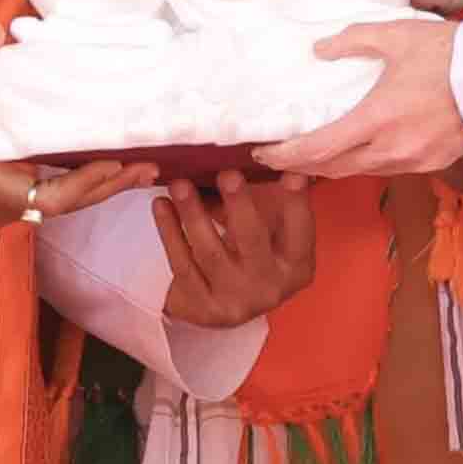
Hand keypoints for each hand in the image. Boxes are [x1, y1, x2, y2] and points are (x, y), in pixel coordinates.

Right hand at [0, 26, 156, 230]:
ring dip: (89, 190)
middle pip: (60, 206)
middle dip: (105, 188)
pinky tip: (85, 170)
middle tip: (148, 168)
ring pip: (48, 207)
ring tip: (129, 170)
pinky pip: (32, 202)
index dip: (87, 184)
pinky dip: (64, 188)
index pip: (47, 194)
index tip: (120, 165)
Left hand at [154, 171, 318, 325]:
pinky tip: (161, 206)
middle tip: (226, 173)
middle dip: (238, 204)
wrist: (226, 302)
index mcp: (296, 266)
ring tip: (179, 184)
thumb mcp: (269, 230)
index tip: (291, 172)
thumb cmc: (251, 252)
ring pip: (210, 252)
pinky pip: (182, 265)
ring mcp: (235, 302)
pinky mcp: (202, 309)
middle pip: (252, 240)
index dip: (296, 202)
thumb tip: (243, 154)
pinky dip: (169, 232)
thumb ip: (265, 198)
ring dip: (192, 213)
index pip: (300, 230)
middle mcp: (270, 287)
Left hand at [254, 19, 462, 176]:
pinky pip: (386, 169)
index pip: (319, 149)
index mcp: (378, 119)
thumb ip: (354, 41)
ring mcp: (414, 160)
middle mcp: (392, 148)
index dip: (286, 156)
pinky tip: (359, 151)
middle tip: (278, 158)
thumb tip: (320, 50)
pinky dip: (363, 163)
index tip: (263, 153)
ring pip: (360, 171)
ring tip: (312, 156)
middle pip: (333, 169)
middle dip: (301, 166)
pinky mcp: (432, 164)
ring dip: (332, 167)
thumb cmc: (451, 54)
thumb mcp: (397, 36)